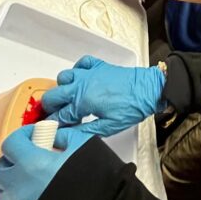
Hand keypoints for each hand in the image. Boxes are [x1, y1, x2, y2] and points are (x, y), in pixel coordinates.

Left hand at [0, 125, 92, 199]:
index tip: (33, 137)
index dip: (22, 136)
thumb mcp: (85, 144)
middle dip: (14, 159)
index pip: (11, 143)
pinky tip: (38, 198)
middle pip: (1, 168)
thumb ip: (64, 136)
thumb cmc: (98, 182)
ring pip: (2, 192)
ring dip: (13, 183)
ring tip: (33, 180)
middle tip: (32, 157)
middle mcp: (19, 188)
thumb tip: (54, 136)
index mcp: (32, 164)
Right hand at [42, 55, 165, 136]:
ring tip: (68, 99)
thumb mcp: (109, 127)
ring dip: (62, 88)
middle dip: (50, 107)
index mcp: (83, 101)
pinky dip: (77, 69)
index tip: (51, 130)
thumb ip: (84, 132)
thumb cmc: (133, 107)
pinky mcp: (99, 66)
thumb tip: (66, 136)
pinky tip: (81, 79)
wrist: (150, 89)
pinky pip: (81, 63)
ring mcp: (90, 73)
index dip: (53, 125)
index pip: (59, 116)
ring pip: (63, 77)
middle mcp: (82, 84)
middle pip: (53, 95)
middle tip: (55, 115)